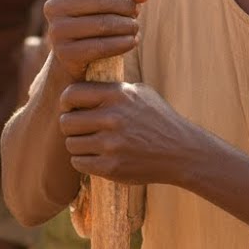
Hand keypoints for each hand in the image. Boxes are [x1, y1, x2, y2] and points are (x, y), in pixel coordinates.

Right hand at [43, 0, 147, 82]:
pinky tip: (132, 41)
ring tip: (135, 27)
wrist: (76, 54)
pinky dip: (122, 43)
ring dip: (127, 25)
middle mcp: (53, 5)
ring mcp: (56, 30)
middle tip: (136, 11)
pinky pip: (99, 46)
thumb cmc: (98, 14)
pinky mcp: (64, 53)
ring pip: (102, 24)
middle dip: (125, 5)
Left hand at [58, 81, 202, 185]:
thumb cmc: (159, 119)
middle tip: (80, 129)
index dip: (66, 102)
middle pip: (66, 121)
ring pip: (71, 144)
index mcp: (118, 95)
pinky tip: (97, 157)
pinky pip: (79, 163)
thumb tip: (85, 81)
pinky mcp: (112, 167)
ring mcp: (111, 144)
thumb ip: (113, 87)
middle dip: (70, 126)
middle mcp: (113, 117)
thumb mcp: (141, 93)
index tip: (71, 108)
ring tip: (92, 144)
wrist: (182, 151)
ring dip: (78, 145)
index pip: (72, 94)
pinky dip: (84, 161)